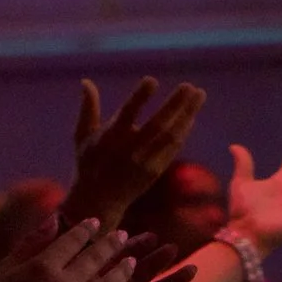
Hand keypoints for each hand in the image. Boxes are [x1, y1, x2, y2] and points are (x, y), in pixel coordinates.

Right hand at [0, 218, 144, 281]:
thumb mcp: (6, 268)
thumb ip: (32, 242)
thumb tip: (57, 217)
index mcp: (41, 269)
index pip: (71, 242)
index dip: (85, 230)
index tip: (95, 222)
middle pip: (93, 261)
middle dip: (110, 245)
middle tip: (123, 234)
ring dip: (121, 272)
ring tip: (131, 261)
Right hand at [59, 77, 207, 231]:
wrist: (100, 201)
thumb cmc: (89, 163)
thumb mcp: (82, 137)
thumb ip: (88, 109)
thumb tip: (86, 81)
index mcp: (111, 137)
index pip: (127, 114)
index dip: (139, 98)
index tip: (152, 80)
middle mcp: (130, 149)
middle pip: (157, 125)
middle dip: (175, 104)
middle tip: (189, 85)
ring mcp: (146, 162)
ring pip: (170, 136)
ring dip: (187, 114)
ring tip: (199, 94)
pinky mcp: (156, 170)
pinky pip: (173, 148)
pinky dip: (183, 131)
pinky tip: (192, 115)